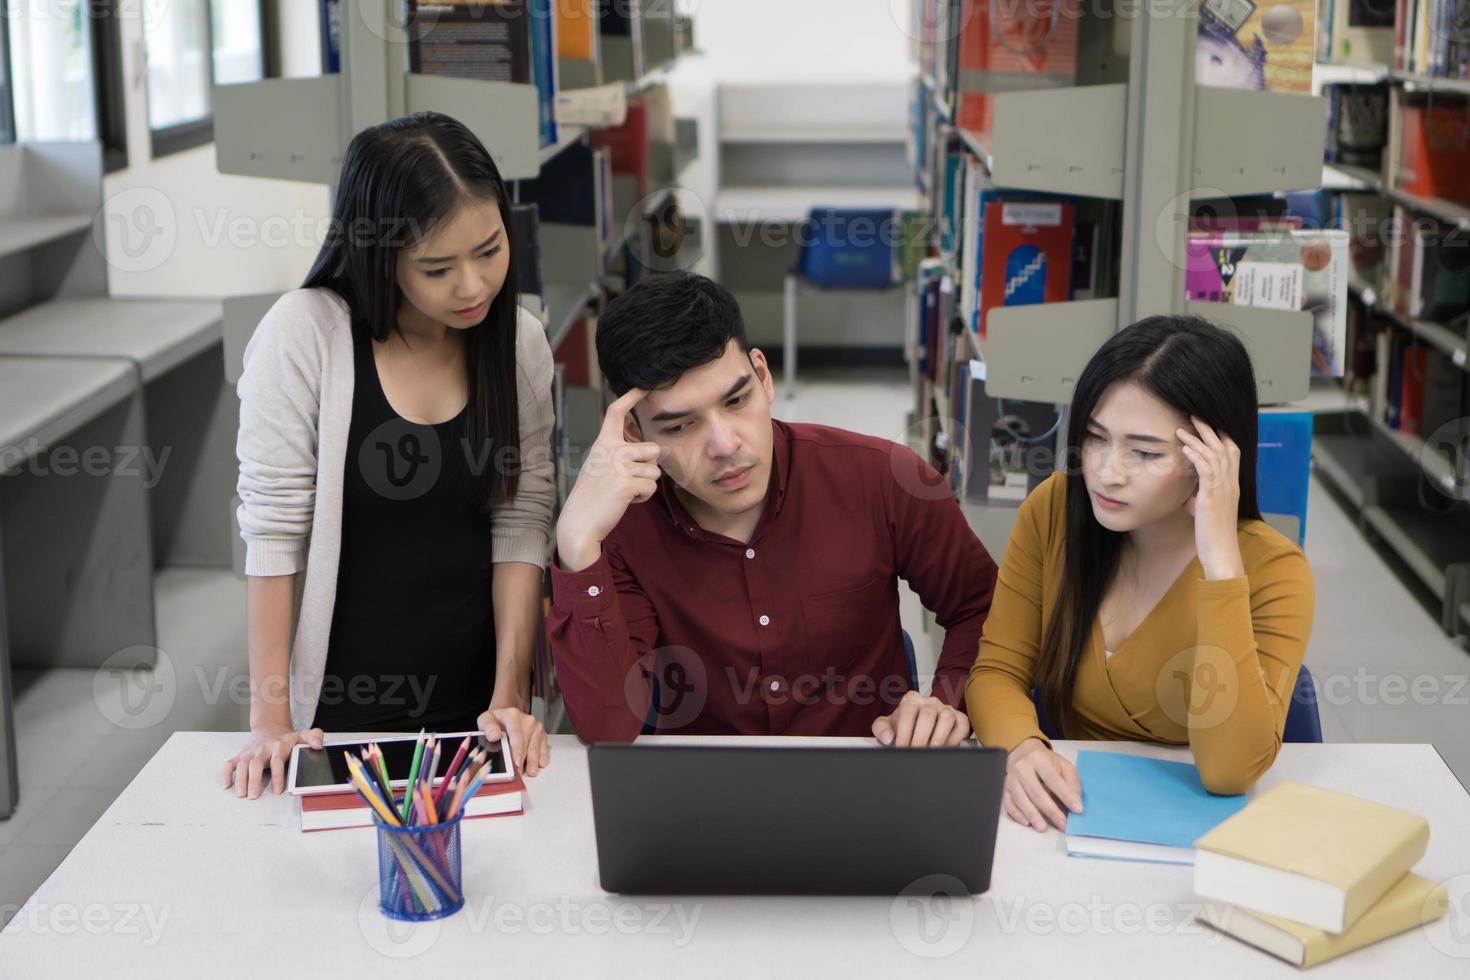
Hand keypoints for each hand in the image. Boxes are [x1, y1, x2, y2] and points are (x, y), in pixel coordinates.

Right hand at [220, 723, 323, 798]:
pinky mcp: (240, 755)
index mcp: (278, 747)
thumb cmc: (286, 738)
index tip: (278, 791)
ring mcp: (250, 752)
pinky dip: (226, 773)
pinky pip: (230, 763)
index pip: (277, 761)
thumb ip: (314, 738)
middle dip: (254, 780)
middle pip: (256, 764)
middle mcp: (263, 750)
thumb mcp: (302, 735)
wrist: (270, 727)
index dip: (278, 776)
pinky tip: (226, 785)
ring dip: (240, 779)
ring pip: (242, 765)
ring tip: (240, 794)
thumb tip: (319, 745)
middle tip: (253, 796)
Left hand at [477, 705, 549, 776]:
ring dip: (534, 761)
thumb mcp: (485, 720)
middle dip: (524, 760)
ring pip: (536, 748)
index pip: (516, 735)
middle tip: (520, 773)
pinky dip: (542, 757)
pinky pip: (544, 748)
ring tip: (531, 772)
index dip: (517, 750)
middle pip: (527, 744)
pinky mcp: (542, 735)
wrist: (507, 715)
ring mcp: (537, 728)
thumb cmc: (496, 721)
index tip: (516, 762)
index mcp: (513, 716)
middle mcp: (527, 721)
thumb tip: (494, 736)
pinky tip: (539, 764)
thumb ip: (488, 727)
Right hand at [556, 388, 660, 571]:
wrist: (580, 522)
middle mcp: (611, 450)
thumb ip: (619, 453)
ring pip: (655, 471)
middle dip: (649, 467)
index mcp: (603, 443)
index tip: (644, 386)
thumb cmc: (593, 495)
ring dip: (645, 485)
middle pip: (652, 449)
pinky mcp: (626, 483)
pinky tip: (625, 501)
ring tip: (624, 491)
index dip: (631, 396)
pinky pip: (651, 488)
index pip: (616, 412)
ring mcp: (618, 466)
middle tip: (628, 480)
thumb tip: (649, 450)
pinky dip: (643, 498)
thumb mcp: (600, 466)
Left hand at [872, 691, 971, 746]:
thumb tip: (888, 736)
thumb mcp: (886, 726)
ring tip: (929, 752)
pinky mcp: (959, 718)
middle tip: (915, 753)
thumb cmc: (901, 727)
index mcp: (911, 700)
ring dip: (938, 738)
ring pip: (947, 718)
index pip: (908, 712)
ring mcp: (946, 709)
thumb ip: (881, 729)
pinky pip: (961, 725)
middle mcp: (929, 702)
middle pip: (927, 716)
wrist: (915, 730)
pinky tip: (944, 748)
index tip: (901, 747)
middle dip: (920, 738)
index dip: (904, 732)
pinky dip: (955, 738)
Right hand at [1003, 738, 1082, 831]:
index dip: (1065, 795)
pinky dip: (1017, 814)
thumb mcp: (1063, 766)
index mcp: (1039, 758)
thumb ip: (1071, 783)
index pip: (1053, 779)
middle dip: (1050, 810)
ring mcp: (1011, 778)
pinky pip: (1008, 803)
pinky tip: (1026, 822)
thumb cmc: (1045, 761)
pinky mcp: (1005, 788)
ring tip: (1043, 828)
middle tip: (1062, 824)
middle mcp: (1022, 767)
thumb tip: (1076, 802)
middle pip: (1035, 791)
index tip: (1077, 809)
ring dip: (1032, 815)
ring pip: (1020, 798)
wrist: (1023, 752)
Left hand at [1176, 416, 1244, 580]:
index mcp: (1232, 486)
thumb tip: (1189, 500)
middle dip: (1209, 430)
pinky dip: (1196, 456)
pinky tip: (1185, 448)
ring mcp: (1224, 489)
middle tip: (1195, 416)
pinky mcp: (1212, 496)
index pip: (1232, 454)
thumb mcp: (1206, 515)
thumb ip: (1200, 503)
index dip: (1221, 437)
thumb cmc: (1213, 536)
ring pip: (1214, 455)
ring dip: (1197, 439)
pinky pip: (1206, 470)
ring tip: (1182, 428)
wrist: (1221, 552)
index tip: (1208, 425)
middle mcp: (1231, 484)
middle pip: (1224, 448)